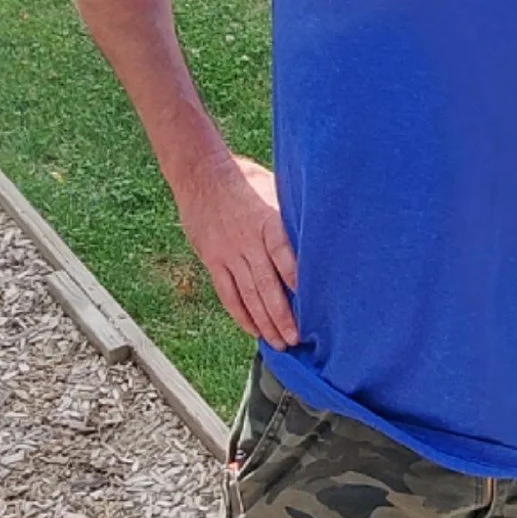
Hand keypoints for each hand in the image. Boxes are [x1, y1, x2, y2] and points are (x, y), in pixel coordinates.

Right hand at [172, 152, 299, 347]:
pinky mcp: (213, 260)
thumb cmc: (244, 179)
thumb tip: (316, 230)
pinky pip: (227, 293)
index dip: (295, 277)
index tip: (310, 301)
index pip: (283, 254)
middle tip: (295, 338)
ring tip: (277, 342)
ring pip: (247, 294)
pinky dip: (240, 313)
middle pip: (266, 284)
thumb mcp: (271, 188)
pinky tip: (252, 329)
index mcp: (266, 222)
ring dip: (263, 321)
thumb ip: (290, 213)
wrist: (200, 175)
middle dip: (281, 315)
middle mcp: (247, 241)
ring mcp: (228, 253)